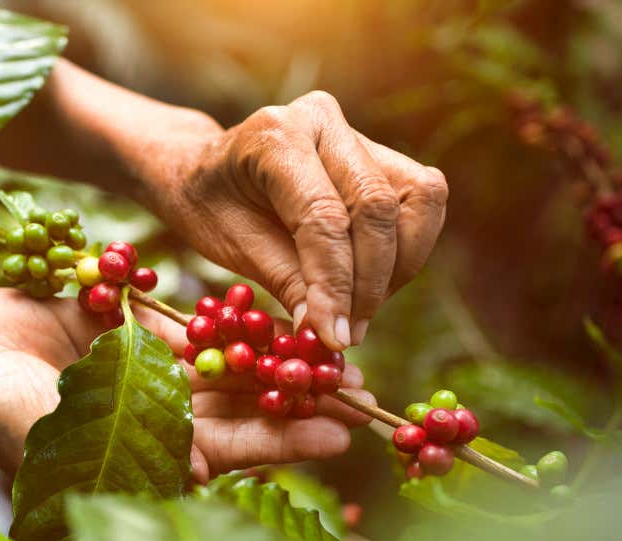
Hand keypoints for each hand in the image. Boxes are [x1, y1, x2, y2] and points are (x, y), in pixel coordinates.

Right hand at [0, 288, 373, 480]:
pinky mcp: (126, 333)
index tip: (341, 433)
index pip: (229, 452)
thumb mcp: (58, 438)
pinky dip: (227, 320)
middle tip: (359, 388)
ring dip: (273, 357)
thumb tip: (203, 474)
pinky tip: (273, 310)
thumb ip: (128, 451)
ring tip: (331, 345)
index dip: (284, 442)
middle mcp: (152, 419)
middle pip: (239, 409)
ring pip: (222, 365)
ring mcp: (141, 374)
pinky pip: (187, 326)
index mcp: (144, 456)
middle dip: (295, 400)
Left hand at [138, 90, 447, 349]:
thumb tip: (330, 334)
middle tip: (347, 334)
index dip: (335, 284)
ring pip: (417, 200)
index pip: (323, 217)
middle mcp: (323, 121)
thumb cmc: (208, 207)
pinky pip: (419, 203)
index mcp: (275, 136)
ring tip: (357, 311)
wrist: (202, 171)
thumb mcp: (229, 246)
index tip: (333, 337)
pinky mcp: (382, 154)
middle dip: (370, 283)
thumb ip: (284, 282)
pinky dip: (405, 252)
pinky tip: (368, 284)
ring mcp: (357, 132)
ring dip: (397, 268)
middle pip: (377, 206)